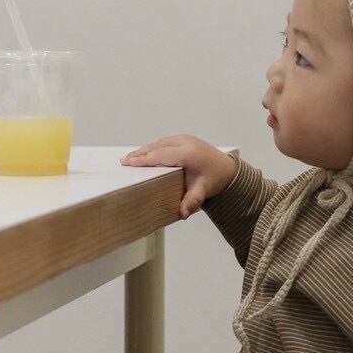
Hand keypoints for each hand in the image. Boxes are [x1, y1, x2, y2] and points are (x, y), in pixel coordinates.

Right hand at [119, 135, 235, 218]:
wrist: (228, 170)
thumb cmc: (215, 179)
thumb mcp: (204, 191)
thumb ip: (192, 202)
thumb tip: (183, 214)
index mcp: (188, 154)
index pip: (161, 156)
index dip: (144, 159)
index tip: (130, 163)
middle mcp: (186, 143)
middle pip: (157, 147)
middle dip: (140, 154)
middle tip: (124, 161)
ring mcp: (185, 139)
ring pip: (160, 143)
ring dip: (145, 150)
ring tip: (130, 158)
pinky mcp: (185, 139)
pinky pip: (165, 142)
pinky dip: (153, 148)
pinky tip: (145, 154)